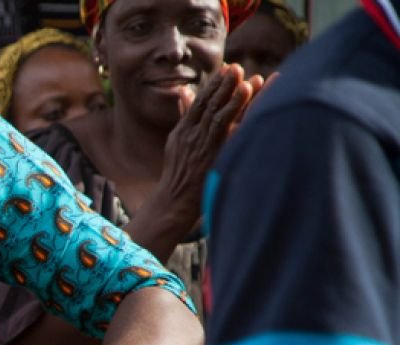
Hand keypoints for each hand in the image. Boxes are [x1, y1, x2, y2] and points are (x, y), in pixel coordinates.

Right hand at [150, 64, 256, 229]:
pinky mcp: (209, 155)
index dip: (214, 85)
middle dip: (224, 85)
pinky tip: (246, 105)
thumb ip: (182, 116)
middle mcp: (190, 135)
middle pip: (209, 104)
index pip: (199, 102)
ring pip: (217, 114)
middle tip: (237, 68)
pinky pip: (224, 130)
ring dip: (231, 95)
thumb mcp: (174, 144)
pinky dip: (235, 114)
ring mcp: (200, 144)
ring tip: (245, 78)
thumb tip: (183, 93)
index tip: (228, 69)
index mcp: (181, 131)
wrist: (171, 202)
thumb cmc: (176, 176)